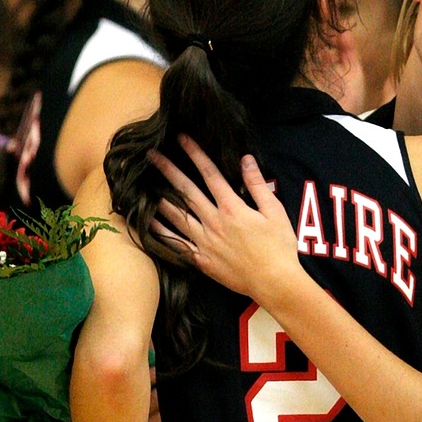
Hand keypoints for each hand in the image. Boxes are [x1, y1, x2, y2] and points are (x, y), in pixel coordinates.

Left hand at [148, 136, 300, 302]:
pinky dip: (160, 233)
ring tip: (141, 185)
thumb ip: (258, 185)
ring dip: (158, 198)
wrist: (274, 282)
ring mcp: (205, 242)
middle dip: (167, 170)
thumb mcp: (274, 212)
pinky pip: (176, 244)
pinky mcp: (201, 260)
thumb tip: (246, 160)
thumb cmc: (279, 248)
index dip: (194, 153)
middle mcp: (213, 222)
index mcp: (232, 208)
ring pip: (175, 216)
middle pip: (186, 191)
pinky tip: (147, 223)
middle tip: (151, 155)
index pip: (209, 173)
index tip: (181, 138)